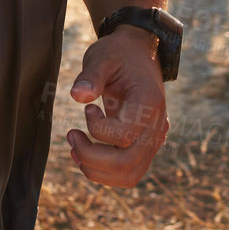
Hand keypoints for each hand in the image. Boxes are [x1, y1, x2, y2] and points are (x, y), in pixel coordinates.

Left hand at [66, 25, 169, 186]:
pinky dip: (105, 172)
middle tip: (71, 135)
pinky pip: (129, 173)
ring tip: (75, 149)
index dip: (97, 128)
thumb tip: (77, 96)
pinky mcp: (145, 146)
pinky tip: (85, 154)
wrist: (139, 54)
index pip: (124, 135)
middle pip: (126, 163)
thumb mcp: (103, 56)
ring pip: (129, 175)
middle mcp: (156, 126)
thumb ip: (91, 75)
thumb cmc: (119, 54)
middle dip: (91, 157)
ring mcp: (154, 139)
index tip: (87, 108)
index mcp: (149, 102)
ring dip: (97, 170)